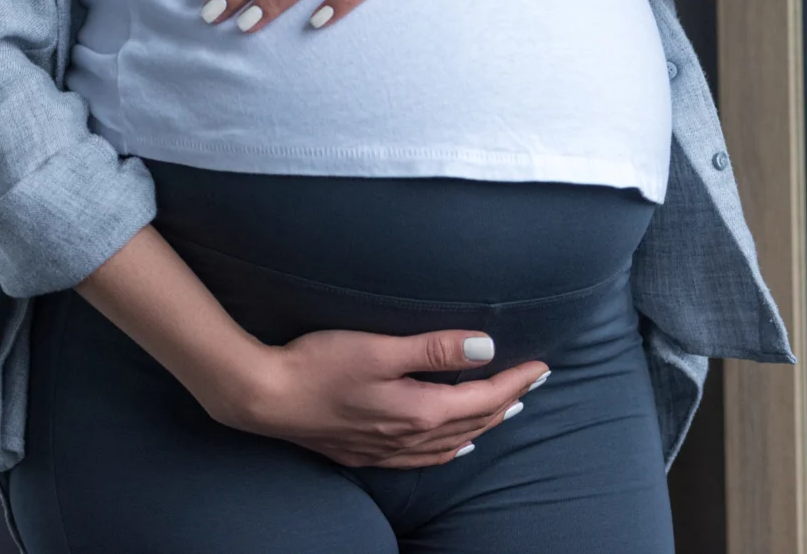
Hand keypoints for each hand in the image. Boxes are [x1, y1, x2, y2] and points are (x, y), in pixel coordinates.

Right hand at [213, 327, 546, 469]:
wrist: (264, 398)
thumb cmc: (318, 365)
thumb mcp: (380, 348)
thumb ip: (434, 349)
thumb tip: (486, 349)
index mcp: (418, 411)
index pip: (482, 397)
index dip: (515, 381)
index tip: (542, 365)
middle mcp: (408, 436)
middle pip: (472, 421)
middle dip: (507, 401)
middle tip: (535, 383)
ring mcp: (386, 449)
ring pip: (450, 442)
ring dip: (482, 425)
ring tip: (505, 411)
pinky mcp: (366, 452)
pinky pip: (423, 459)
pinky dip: (448, 449)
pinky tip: (452, 445)